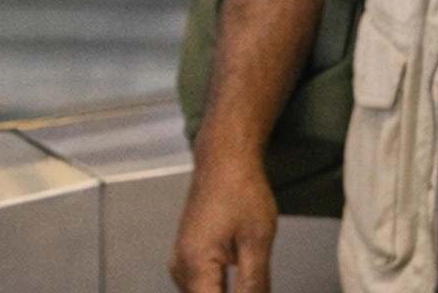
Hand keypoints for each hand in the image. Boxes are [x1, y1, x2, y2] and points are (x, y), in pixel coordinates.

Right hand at [171, 147, 281, 292]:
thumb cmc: (242, 190)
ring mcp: (180, 263)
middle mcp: (180, 268)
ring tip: (251, 285)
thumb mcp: (258, 241)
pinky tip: (239, 288)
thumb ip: (254, 286)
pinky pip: (200, 288)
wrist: (224, 158)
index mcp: (195, 265)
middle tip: (255, 287)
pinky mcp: (186, 258)